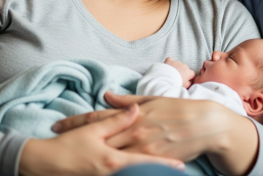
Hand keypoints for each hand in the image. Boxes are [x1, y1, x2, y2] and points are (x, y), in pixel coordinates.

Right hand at [21, 104, 184, 175]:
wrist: (42, 164)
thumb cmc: (67, 146)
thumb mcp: (92, 130)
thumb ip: (116, 120)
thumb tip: (136, 109)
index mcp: (112, 159)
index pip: (144, 162)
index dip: (164, 164)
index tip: (181, 165)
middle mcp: (111, 173)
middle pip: (141, 174)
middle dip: (159, 173)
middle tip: (180, 169)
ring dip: (146, 175)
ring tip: (164, 173)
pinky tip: (139, 175)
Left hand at [54, 92, 259, 175]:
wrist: (207, 125)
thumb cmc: (181, 109)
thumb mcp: (153, 100)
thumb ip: (128, 101)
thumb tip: (107, 94)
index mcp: (133, 114)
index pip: (97, 117)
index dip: (75, 122)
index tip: (57, 125)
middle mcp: (134, 131)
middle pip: (98, 137)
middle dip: (76, 141)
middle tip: (55, 144)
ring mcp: (143, 148)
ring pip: (110, 155)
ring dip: (91, 158)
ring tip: (71, 162)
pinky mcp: (153, 161)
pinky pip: (130, 168)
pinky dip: (115, 170)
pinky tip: (101, 173)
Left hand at [165, 57, 195, 87]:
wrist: (166, 80)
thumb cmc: (176, 84)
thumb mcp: (185, 86)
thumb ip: (189, 83)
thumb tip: (190, 81)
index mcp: (188, 72)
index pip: (192, 73)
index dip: (190, 77)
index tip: (186, 80)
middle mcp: (184, 66)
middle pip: (185, 68)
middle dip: (182, 72)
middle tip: (177, 78)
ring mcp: (177, 62)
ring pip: (178, 64)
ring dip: (176, 68)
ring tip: (171, 74)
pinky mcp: (170, 60)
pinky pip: (170, 60)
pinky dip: (170, 62)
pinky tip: (168, 67)